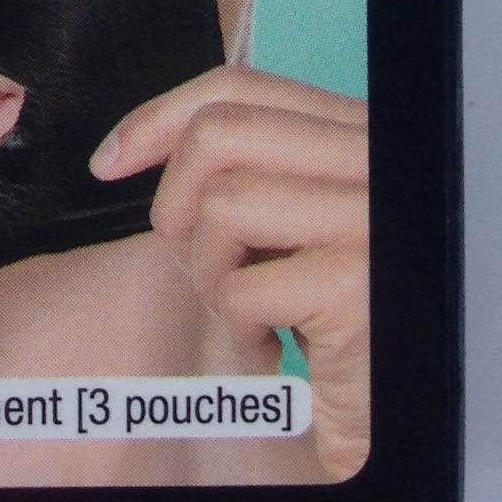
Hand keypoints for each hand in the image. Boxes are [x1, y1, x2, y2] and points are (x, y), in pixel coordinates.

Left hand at [92, 65, 370, 480]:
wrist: (391, 413)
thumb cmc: (338, 322)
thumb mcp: (294, 223)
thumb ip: (250, 170)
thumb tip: (142, 144)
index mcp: (357, 133)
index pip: (241, 87)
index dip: (161, 116)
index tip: (110, 161)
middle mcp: (372, 159)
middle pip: (220, 134)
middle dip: (176, 203)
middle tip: (199, 265)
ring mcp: (368, 216)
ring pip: (222, 205)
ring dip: (212, 274)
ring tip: (250, 312)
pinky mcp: (356, 282)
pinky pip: (243, 286)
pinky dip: (240, 326)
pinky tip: (275, 346)